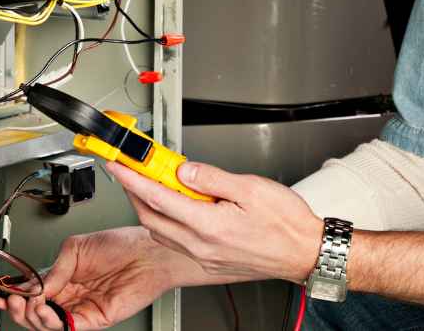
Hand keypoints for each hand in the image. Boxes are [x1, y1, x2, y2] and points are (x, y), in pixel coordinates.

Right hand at [0, 226, 193, 329]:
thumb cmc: (121, 243)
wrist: (147, 253)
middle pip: (37, 311)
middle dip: (20, 308)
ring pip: (48, 323)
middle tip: (13, 301)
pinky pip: (67, 328)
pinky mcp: (93, 319)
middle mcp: (71, 293)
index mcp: (65, 275)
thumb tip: (36, 286)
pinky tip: (46, 310)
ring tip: (30, 304)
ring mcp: (81, 307)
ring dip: (32, 316)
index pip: (35, 291)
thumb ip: (54, 268)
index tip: (4, 293)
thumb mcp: (77, 247)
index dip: (17, 294)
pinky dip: (52, 323)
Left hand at [106, 160, 323, 283]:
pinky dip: (166, 220)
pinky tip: (176, 205)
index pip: (157, 197)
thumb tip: (183, 170)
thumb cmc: (286, 223)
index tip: (118, 163)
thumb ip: (212, 177)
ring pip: (161, 231)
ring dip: (149, 207)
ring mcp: (205, 256)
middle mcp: (202, 246)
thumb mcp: (251, 187)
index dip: (133, 178)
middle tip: (130, 169)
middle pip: (151, 217)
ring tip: (152, 182)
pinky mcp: (211, 261)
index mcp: (208, 226)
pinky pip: (176, 240)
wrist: (305, 252)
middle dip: (134, 192)